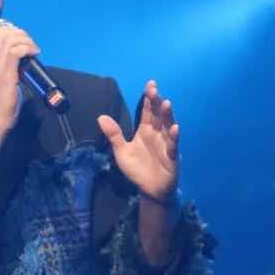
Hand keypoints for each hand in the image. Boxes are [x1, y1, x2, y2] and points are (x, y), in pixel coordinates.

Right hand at [0, 25, 39, 138]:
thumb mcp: (0, 82)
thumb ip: (7, 69)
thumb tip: (22, 61)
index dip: (9, 31)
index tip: (22, 39)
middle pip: (1, 34)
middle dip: (20, 34)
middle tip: (30, 43)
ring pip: (9, 39)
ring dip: (25, 40)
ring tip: (34, 49)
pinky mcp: (4, 74)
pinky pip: (16, 51)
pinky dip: (27, 48)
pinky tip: (34, 54)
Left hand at [97, 79, 179, 202]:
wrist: (149, 190)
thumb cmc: (138, 169)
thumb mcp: (122, 151)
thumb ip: (114, 135)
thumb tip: (101, 117)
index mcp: (146, 130)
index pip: (148, 111)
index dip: (148, 98)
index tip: (150, 84)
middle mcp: (157, 134)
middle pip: (158, 115)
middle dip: (157, 102)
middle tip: (154, 89)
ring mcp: (166, 144)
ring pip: (167, 126)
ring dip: (168, 115)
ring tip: (166, 103)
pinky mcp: (172, 157)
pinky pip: (173, 145)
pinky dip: (174, 137)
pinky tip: (174, 128)